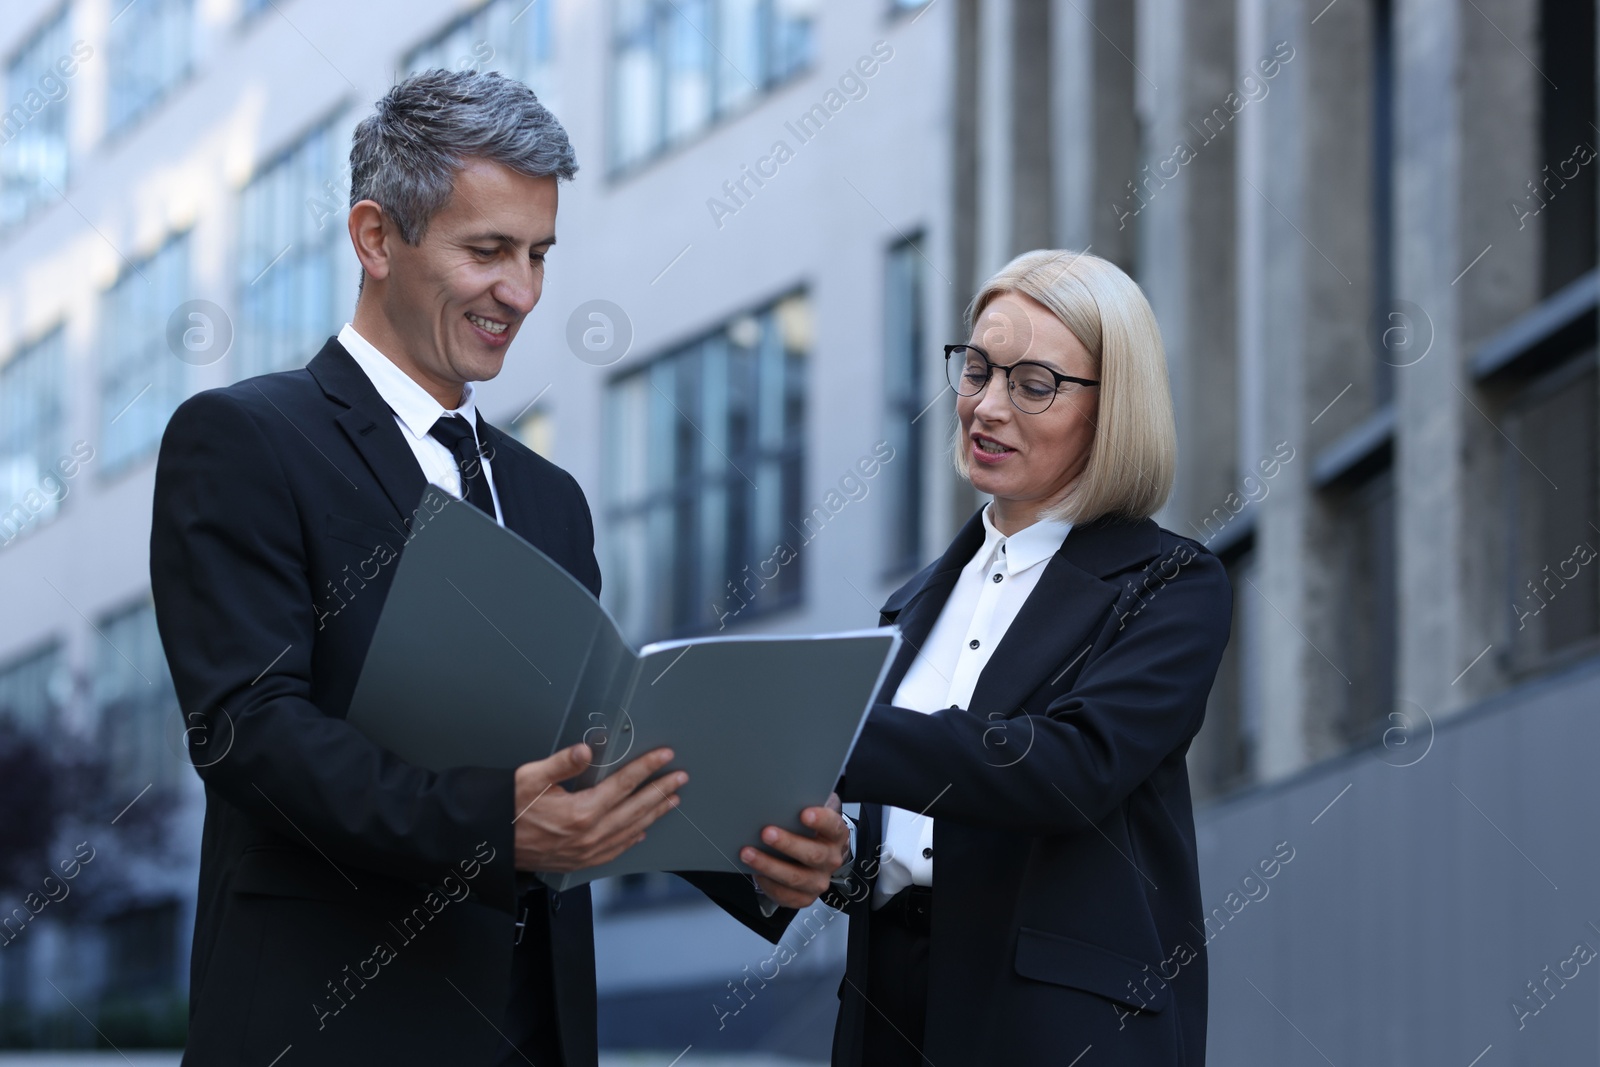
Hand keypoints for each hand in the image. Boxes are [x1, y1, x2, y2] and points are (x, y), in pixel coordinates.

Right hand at [513, 744, 685, 871]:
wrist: (490, 845)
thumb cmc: (507, 809)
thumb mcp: (530, 778)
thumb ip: (562, 763)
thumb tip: (586, 750)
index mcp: (581, 812)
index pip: (624, 784)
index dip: (647, 768)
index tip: (665, 757)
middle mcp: (589, 835)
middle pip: (636, 809)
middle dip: (661, 791)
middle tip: (680, 778)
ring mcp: (587, 852)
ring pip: (631, 830)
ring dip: (654, 814)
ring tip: (672, 801)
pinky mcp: (580, 862)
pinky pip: (616, 850)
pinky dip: (632, 838)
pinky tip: (641, 831)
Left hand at [742, 792, 848, 908]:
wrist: (817, 856)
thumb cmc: (808, 831)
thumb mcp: (810, 814)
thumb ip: (800, 805)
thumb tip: (775, 794)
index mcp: (836, 835)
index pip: (833, 826)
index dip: (820, 820)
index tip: (804, 813)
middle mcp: (831, 859)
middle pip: (813, 854)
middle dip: (787, 843)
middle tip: (766, 832)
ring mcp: (818, 881)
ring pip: (795, 877)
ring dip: (769, 865)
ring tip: (748, 853)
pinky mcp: (805, 897)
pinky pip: (786, 894)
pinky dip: (768, 883)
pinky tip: (755, 872)